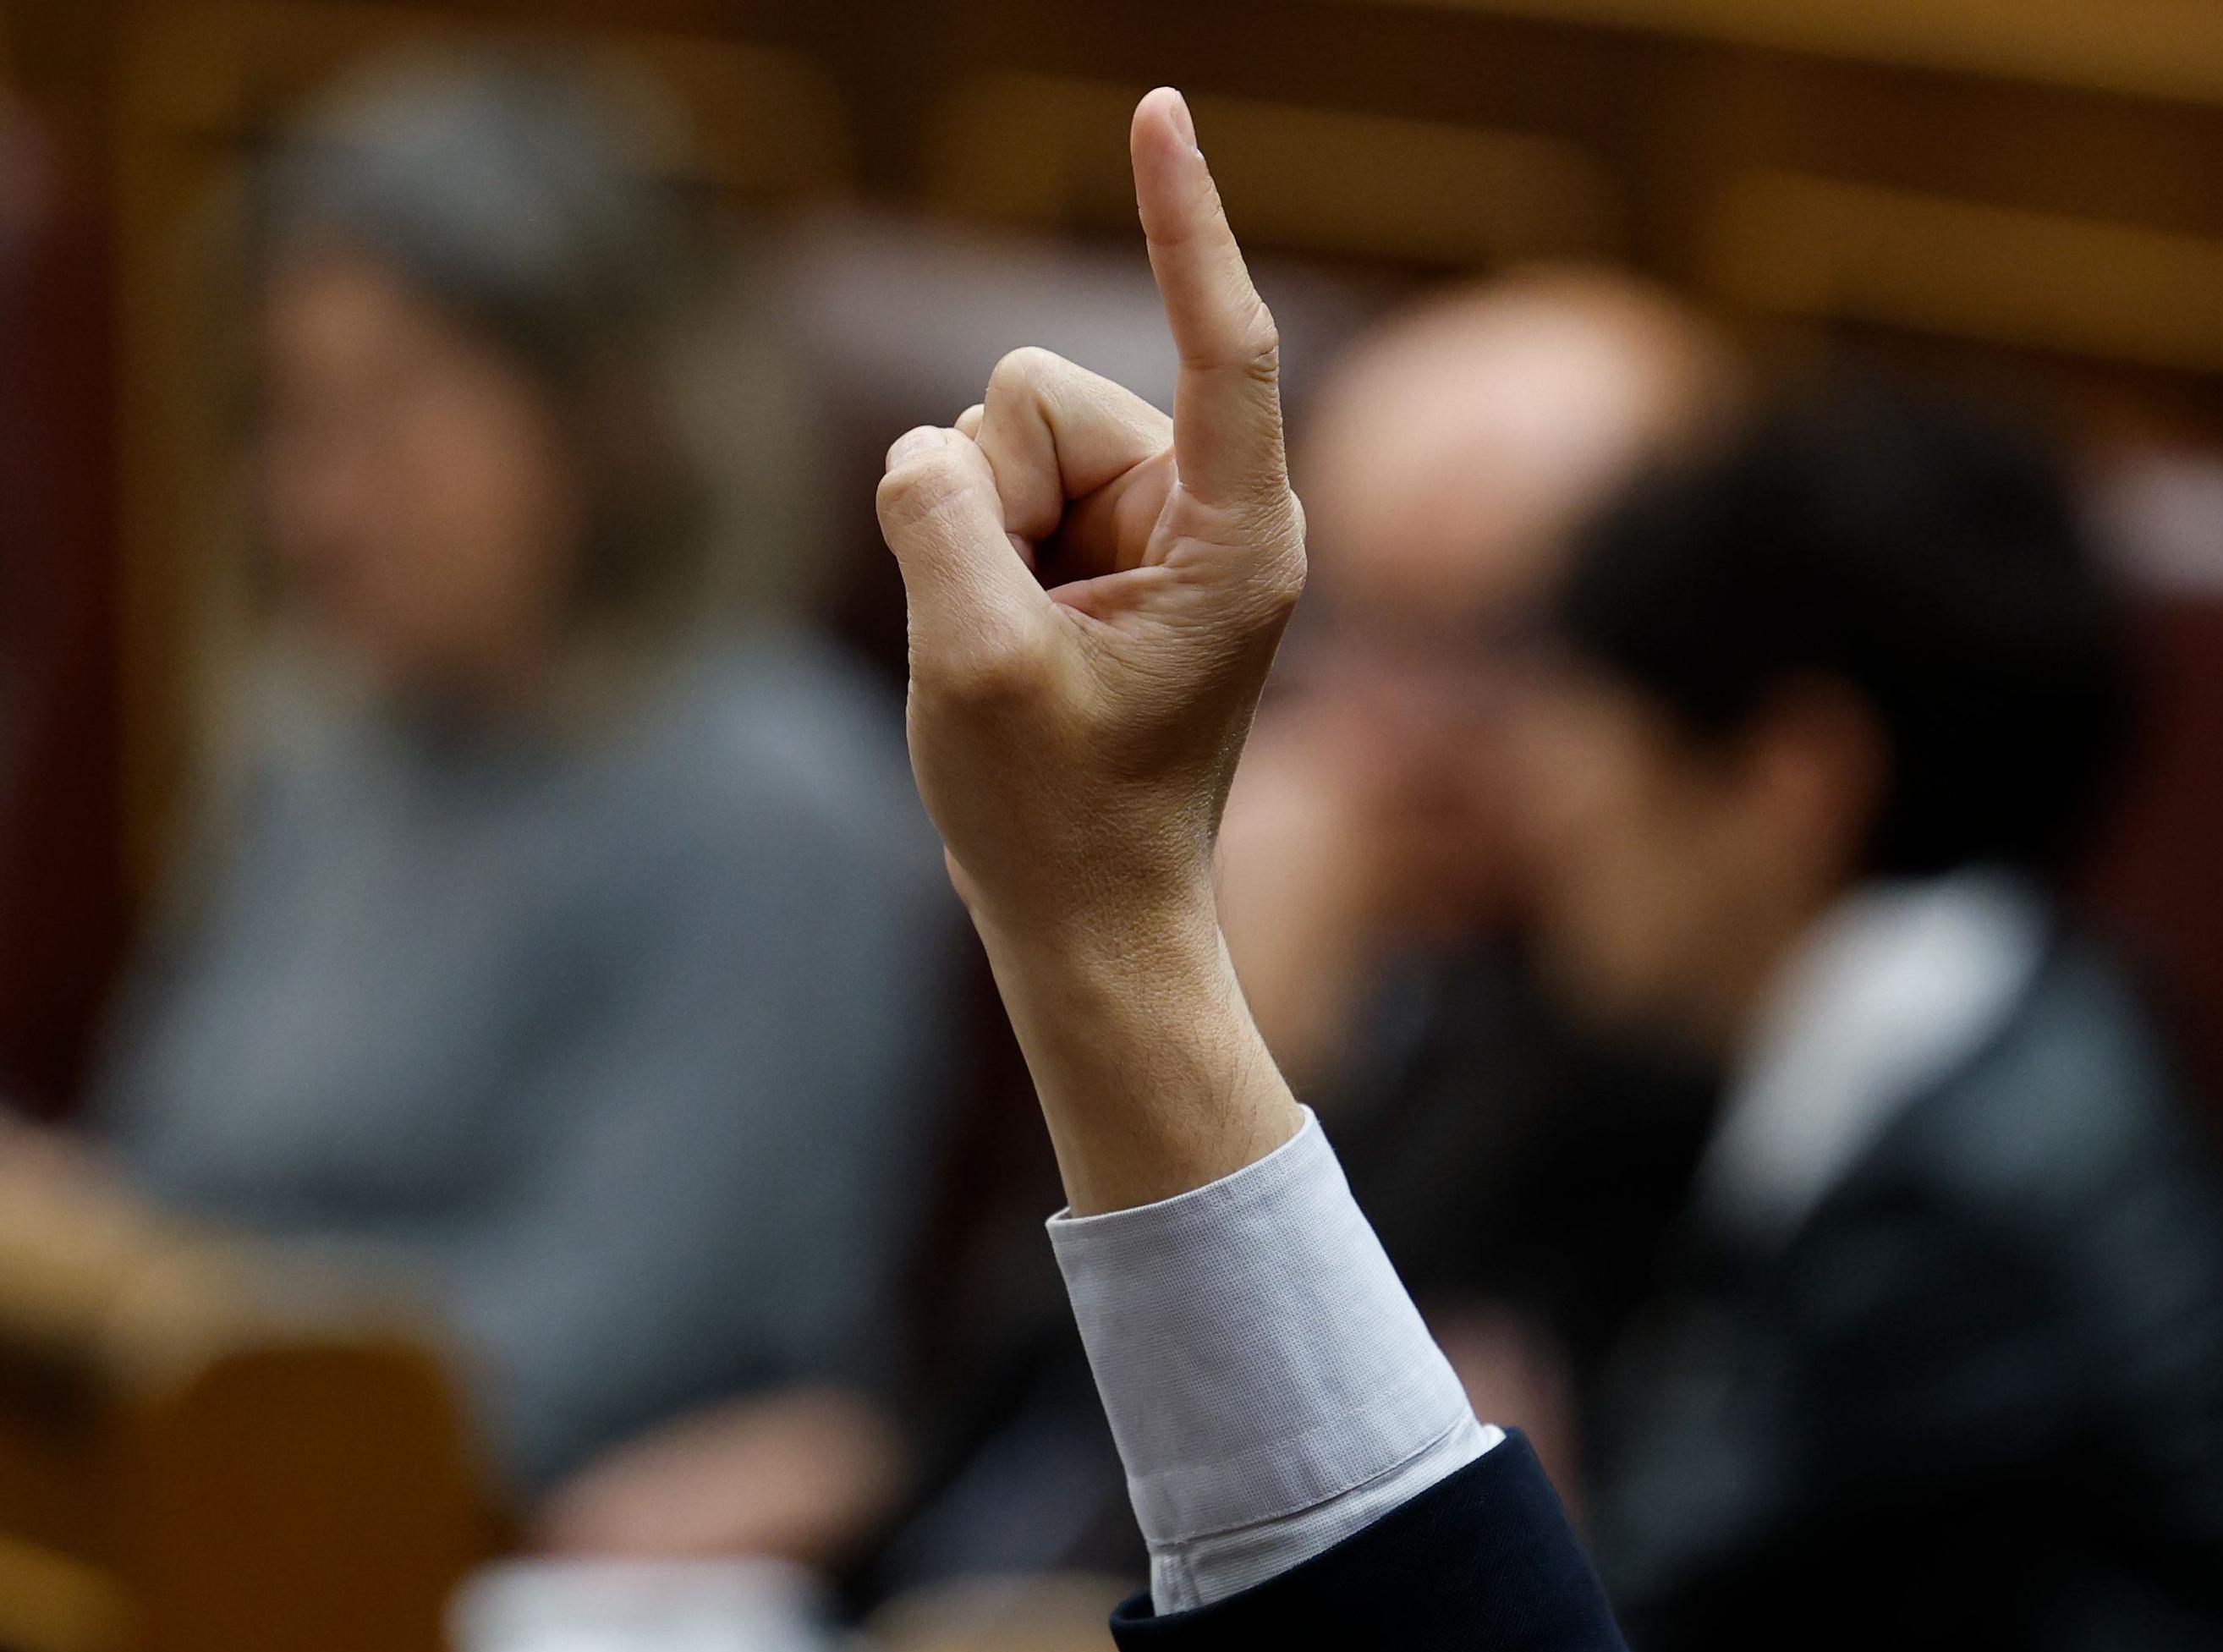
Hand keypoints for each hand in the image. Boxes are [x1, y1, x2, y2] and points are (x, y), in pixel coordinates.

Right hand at [876, 87, 1304, 1210]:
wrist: (1084, 911)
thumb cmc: (1058, 816)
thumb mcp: (974, 670)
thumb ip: (939, 523)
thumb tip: (927, 450)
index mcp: (1236, 537)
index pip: (1225, 342)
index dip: (1186, 221)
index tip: (1161, 111)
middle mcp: (1206, 510)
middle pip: (1039, 391)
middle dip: (994, 496)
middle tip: (1022, 641)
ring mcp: (1146, 523)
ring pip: (996, 432)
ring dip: (975, 533)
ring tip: (1022, 649)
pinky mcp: (1094, 542)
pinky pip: (980, 477)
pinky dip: (967, 549)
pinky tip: (1011, 640)